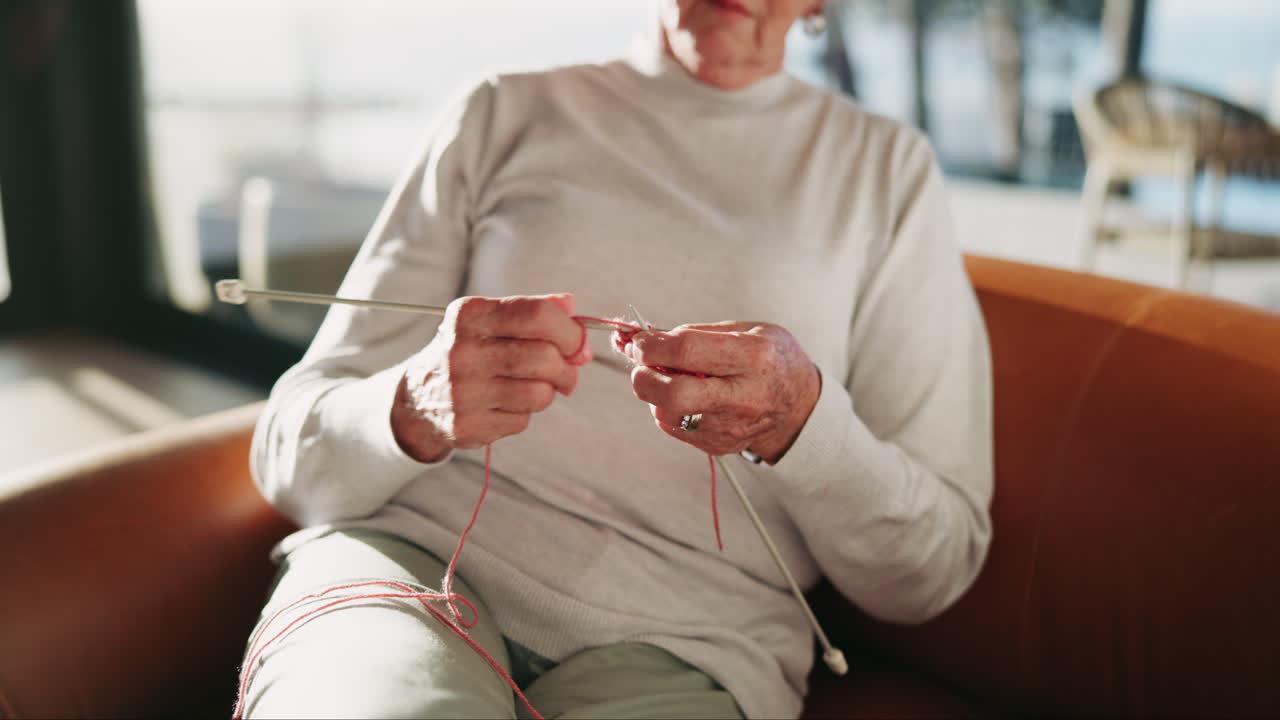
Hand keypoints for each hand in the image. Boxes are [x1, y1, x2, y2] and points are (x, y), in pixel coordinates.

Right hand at [391, 293, 591, 462]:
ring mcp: (463, 391)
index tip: (577, 344)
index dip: (569, 331)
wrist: (417, 399)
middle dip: (567, 368)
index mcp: (471, 315)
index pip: (537, 315)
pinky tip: (505, 405)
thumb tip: (573, 309)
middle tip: (567, 372)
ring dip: (548, 392)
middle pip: (543, 358)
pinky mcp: (467, 425)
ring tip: (535, 388)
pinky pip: (522, 420)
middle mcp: (462, 351)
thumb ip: (533, 310)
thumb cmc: (469, 352)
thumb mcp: (490, 321)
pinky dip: (524, 414)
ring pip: (539, 393)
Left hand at [625, 322, 820, 462]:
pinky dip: (667, 408)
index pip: (687, 351)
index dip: (652, 345)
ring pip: (667, 413)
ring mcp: (730, 426)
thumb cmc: (772, 361)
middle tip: (641, 364)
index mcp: (753, 357)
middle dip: (643, 376)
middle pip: (673, 393)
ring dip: (654, 393)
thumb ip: (697, 333)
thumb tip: (644, 338)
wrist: (799, 407)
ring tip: (669, 377)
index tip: (639, 341)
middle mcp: (743, 396)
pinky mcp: (719, 445)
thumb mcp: (746, 330)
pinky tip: (684, 395)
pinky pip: (673, 427)